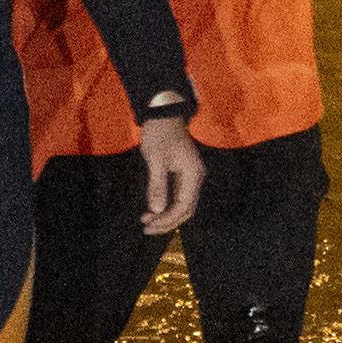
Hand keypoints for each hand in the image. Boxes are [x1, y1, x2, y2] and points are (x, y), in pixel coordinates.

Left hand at [136, 112, 202, 235]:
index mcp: (193, 174)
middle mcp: (195, 177)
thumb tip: (156, 209)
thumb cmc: (159, 133)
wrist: (163, 113)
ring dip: (165, 215)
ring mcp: (190, 176)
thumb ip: (157, 185)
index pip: (183, 206)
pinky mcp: (182, 174)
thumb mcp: (155, 159)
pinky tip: (152, 210)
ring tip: (146, 222)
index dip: (167, 219)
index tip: (150, 226)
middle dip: (167, 221)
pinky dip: (165, 205)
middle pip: (185, 209)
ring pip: (182, 204)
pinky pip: (177, 195)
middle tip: (147, 229)